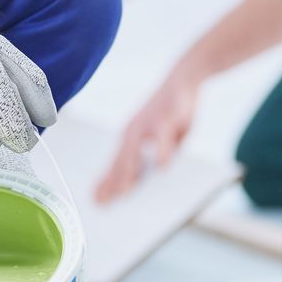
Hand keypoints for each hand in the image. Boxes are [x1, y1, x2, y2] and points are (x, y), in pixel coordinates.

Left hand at [95, 67, 200, 202]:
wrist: (185, 78)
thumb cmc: (174, 111)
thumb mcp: (165, 137)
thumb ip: (159, 155)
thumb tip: (157, 174)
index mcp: (132, 137)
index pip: (117, 164)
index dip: (107, 182)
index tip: (97, 198)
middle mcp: (134, 131)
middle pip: (121, 163)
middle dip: (112, 184)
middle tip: (102, 203)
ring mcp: (147, 125)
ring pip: (135, 154)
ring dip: (128, 174)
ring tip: (122, 193)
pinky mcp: (164, 119)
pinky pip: (162, 141)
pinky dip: (161, 154)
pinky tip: (161, 168)